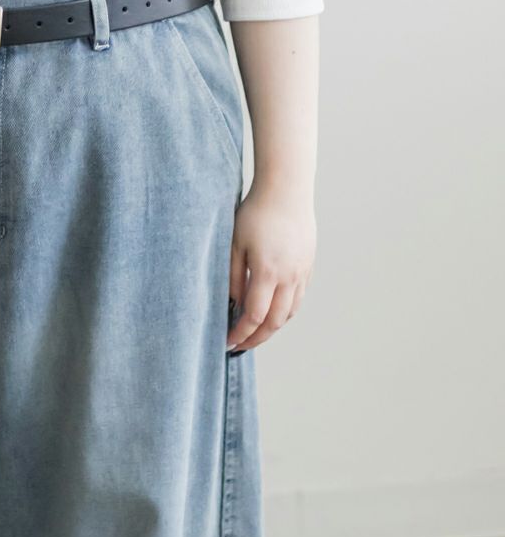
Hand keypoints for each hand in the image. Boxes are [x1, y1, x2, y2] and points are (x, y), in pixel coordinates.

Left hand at [225, 179, 315, 352]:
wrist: (286, 191)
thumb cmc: (255, 213)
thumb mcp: (235, 243)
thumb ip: (233, 275)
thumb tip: (233, 303)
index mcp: (267, 272)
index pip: (254, 316)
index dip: (241, 333)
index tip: (228, 342)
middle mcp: (289, 277)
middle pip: (275, 322)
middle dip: (257, 338)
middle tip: (241, 345)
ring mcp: (301, 272)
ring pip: (289, 312)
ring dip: (273, 327)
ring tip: (256, 332)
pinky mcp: (308, 265)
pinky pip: (298, 297)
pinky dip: (285, 310)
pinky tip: (273, 310)